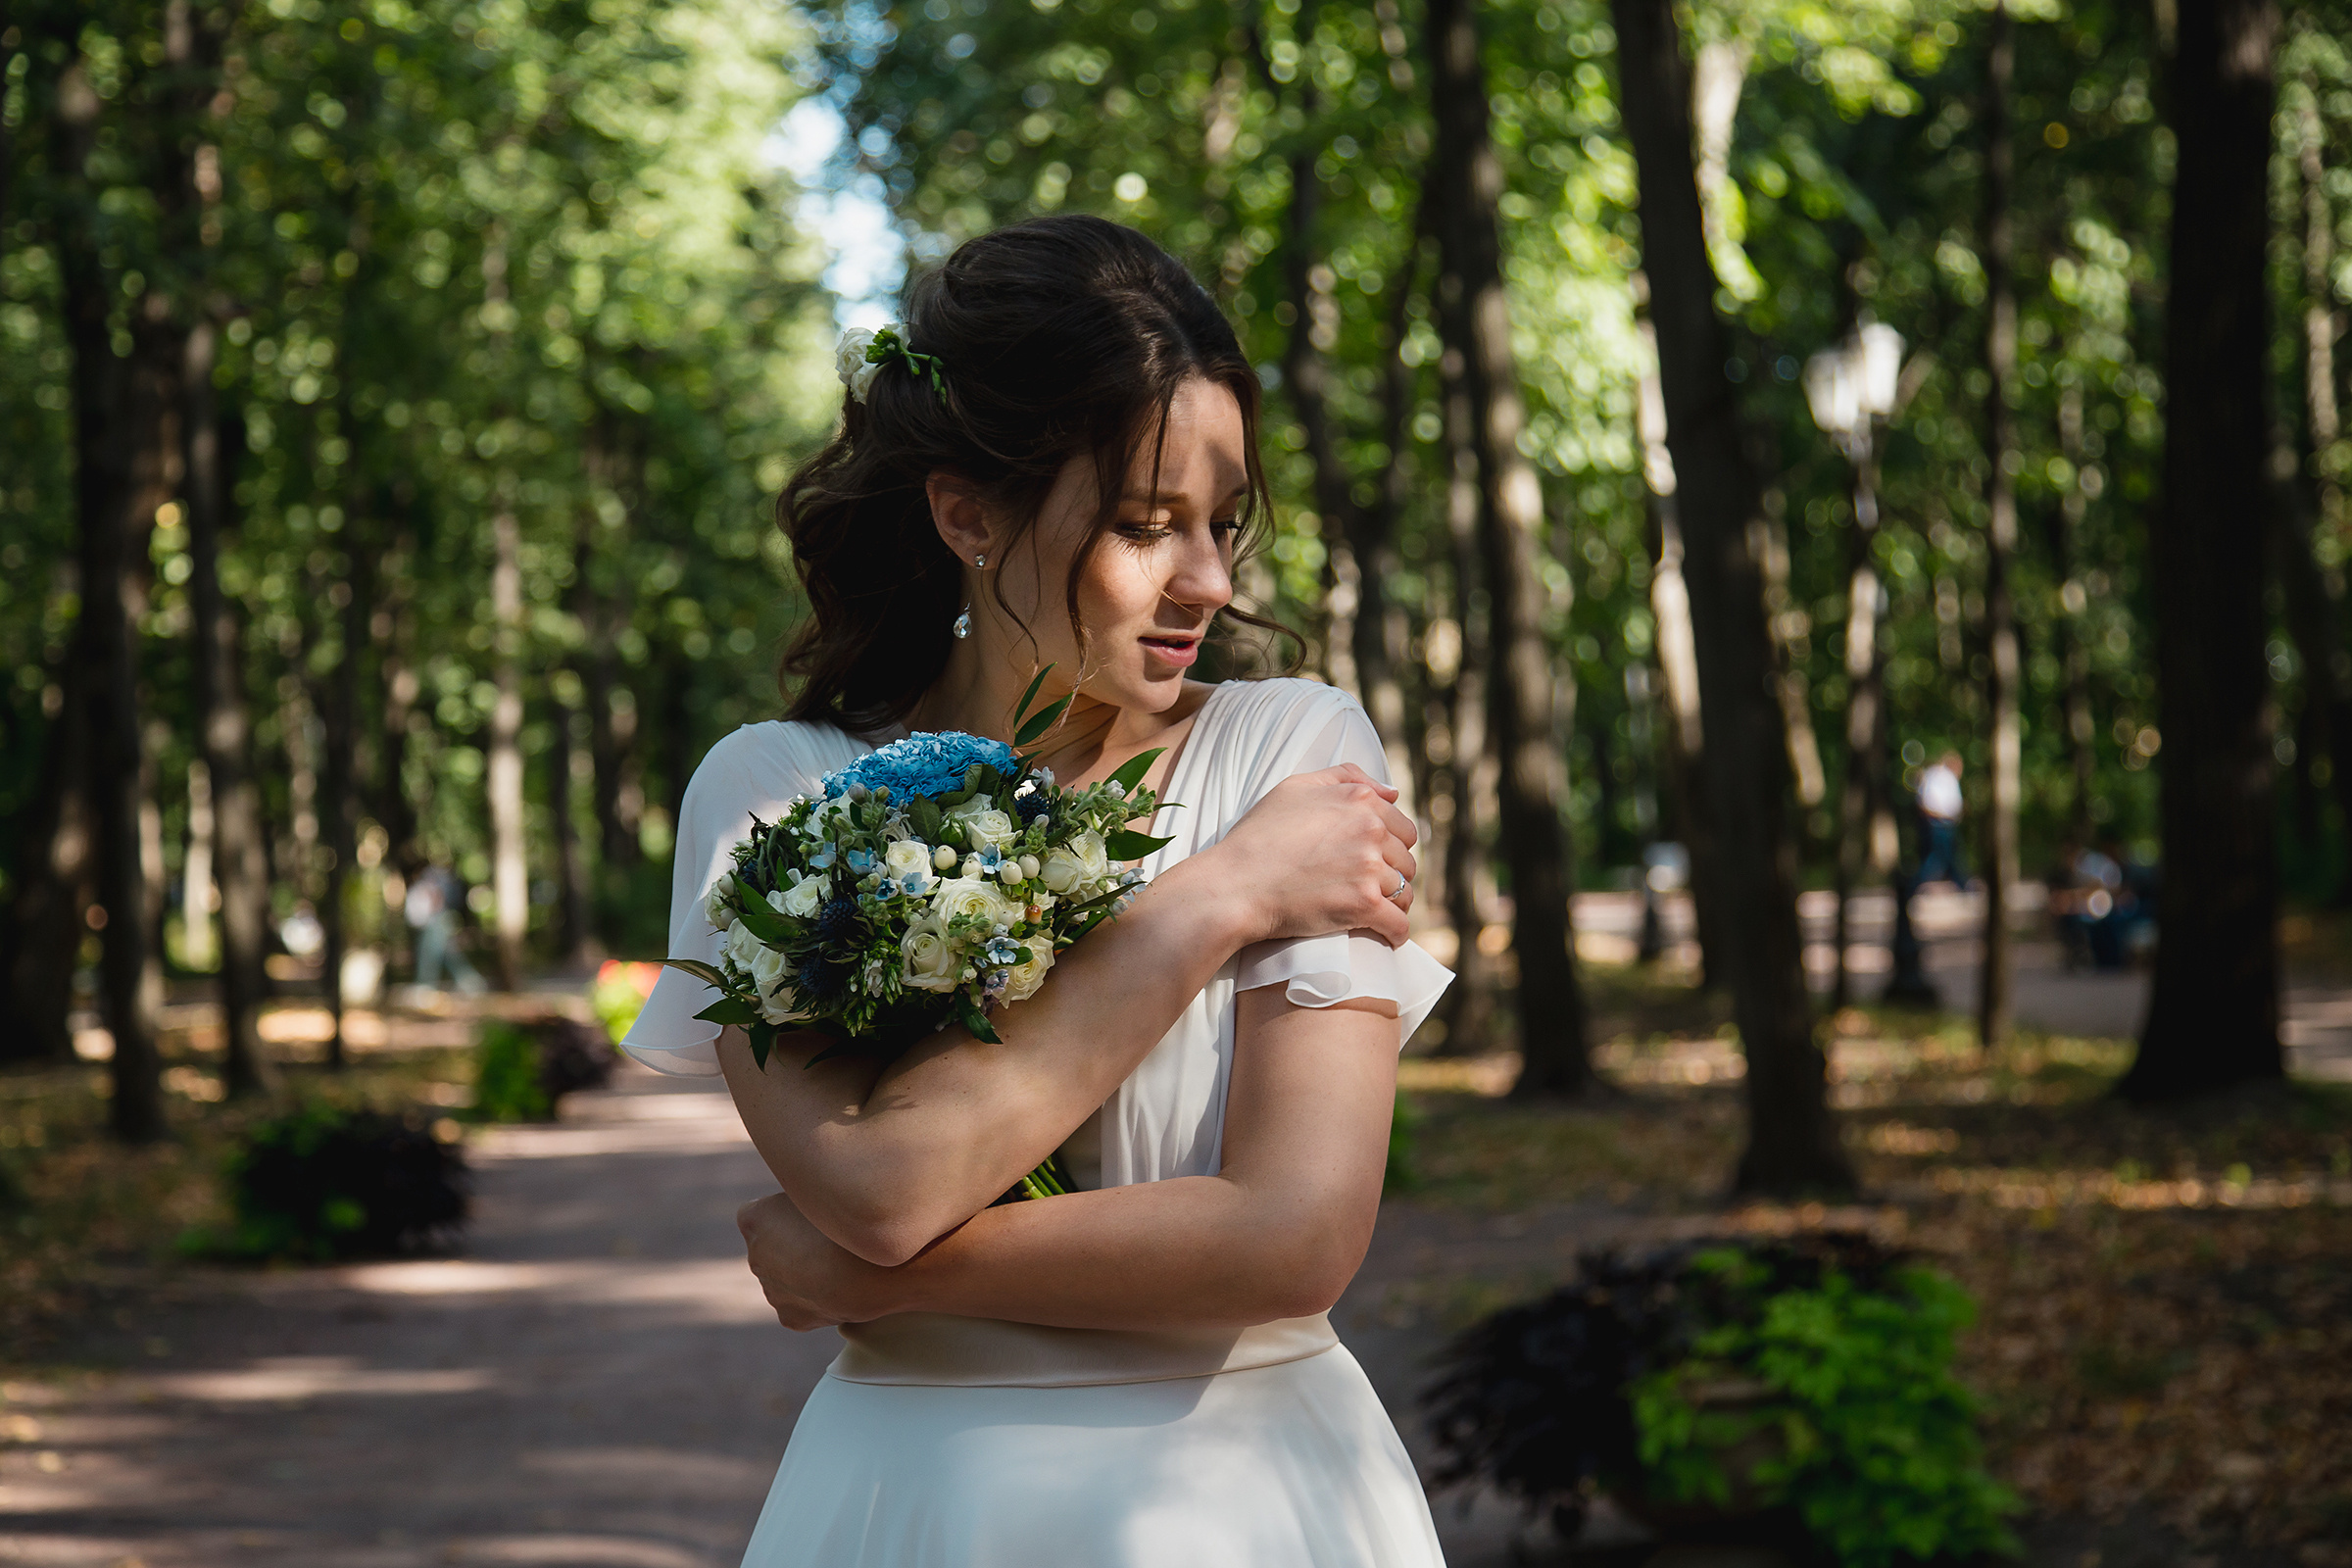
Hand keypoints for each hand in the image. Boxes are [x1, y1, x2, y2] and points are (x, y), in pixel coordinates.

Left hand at [736, 1192, 895, 1330]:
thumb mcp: (823, 1187)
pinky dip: (818, 1301)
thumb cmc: (851, 1218)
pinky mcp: (789, 1317)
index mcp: (753, 1219)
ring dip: (806, 1274)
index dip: (790, 1212)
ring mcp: (770, 1291)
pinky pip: (802, 1307)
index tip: (815, 1215)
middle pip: (773, 1249)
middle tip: (831, 1242)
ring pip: (786, 1280)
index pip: (763, 1211)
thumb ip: (805, 1192)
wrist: (869, 1269)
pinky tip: (840, 1290)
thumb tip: (812, 1198)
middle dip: (795, 1247)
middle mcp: (754, 1256)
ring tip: (841, 1266)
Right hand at [1190, 763, 1417, 947]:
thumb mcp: (1295, 787)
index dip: (1390, 846)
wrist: (1236, 884)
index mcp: (1359, 799)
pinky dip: (1396, 933)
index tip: (1375, 860)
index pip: (1402, 826)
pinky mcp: (1365, 905)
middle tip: (1370, 887)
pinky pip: (1399, 924)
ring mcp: (1369, 867)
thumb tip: (1391, 792)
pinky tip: (1387, 936)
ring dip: (1394, 903)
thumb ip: (1345, 777)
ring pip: (1405, 891)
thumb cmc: (1258, 836)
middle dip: (1393, 874)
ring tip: (1374, 911)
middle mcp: (1371, 829)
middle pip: (1407, 860)